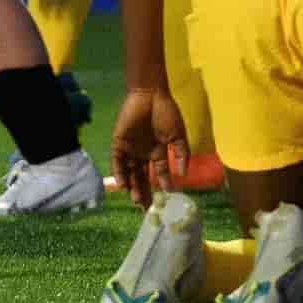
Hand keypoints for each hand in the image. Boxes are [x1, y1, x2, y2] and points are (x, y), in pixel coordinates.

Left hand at [110, 86, 189, 209]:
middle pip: (142, 177)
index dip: (163, 185)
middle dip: (144, 192)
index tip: (166, 199)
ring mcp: (130, 149)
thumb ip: (181, 154)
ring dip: (132, 186)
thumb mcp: (178, 135)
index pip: (160, 173)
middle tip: (146, 208)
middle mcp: (143, 153)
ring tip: (135, 200)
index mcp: (158, 152)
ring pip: (130, 172)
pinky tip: (124, 185)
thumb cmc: (166, 112)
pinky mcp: (119, 142)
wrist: (150, 95)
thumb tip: (184, 174)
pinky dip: (120, 173)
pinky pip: (118, 161)